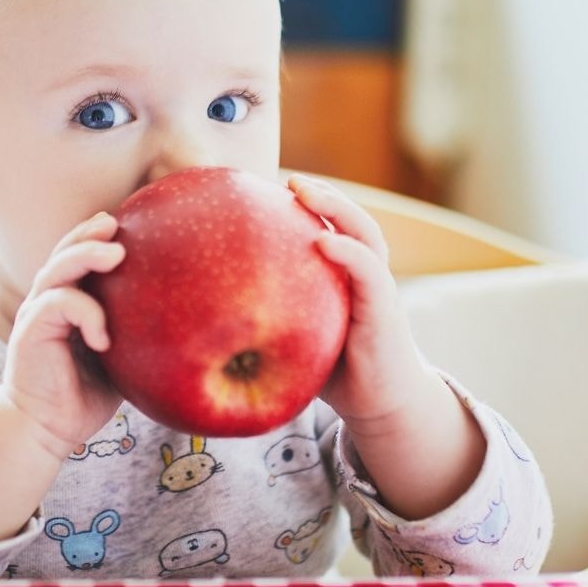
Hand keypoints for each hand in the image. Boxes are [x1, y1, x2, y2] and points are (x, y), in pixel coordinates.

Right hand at [0, 211, 126, 458]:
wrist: (45, 430)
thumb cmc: (85, 395)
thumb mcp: (120, 359)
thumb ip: (135, 333)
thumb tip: (189, 320)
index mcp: (67, 302)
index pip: (77, 257)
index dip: (96, 236)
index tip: (126, 223)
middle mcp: (48, 301)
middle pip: (64, 253)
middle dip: (88, 234)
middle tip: (116, 223)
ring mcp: (36, 314)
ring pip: (56, 271)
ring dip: (84, 256)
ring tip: (115, 253)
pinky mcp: (30, 333)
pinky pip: (56, 305)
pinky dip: (84, 312)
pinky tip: (104, 337)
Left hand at [287, 174, 432, 431]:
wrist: (382, 406)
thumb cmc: (334, 371)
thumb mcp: (298, 337)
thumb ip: (269, 317)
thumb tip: (202, 313)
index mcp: (345, 277)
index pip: (332, 228)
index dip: (308, 205)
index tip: (271, 188)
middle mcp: (365, 275)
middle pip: (350, 220)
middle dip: (323, 194)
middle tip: (289, 179)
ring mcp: (378, 289)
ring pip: (365, 234)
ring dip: (337, 208)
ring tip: (304, 192)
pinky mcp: (385, 311)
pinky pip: (369, 272)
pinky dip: (348, 252)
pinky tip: (322, 241)